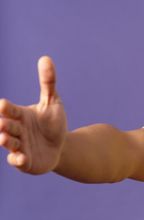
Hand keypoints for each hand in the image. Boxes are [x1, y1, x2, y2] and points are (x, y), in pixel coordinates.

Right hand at [0, 56, 66, 173]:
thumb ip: (48, 82)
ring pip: (9, 144)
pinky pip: (18, 161)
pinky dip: (18, 160)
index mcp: (20, 115)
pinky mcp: (25, 161)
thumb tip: (46, 58)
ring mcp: (19, 146)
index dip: (6, 108)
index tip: (3, 104)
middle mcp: (16, 130)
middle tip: (3, 124)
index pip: (10, 110)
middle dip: (4, 125)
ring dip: (6, 141)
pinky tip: (21, 158)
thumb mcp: (52, 102)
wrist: (61, 146)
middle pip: (6, 126)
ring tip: (4, 138)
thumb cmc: (53, 123)